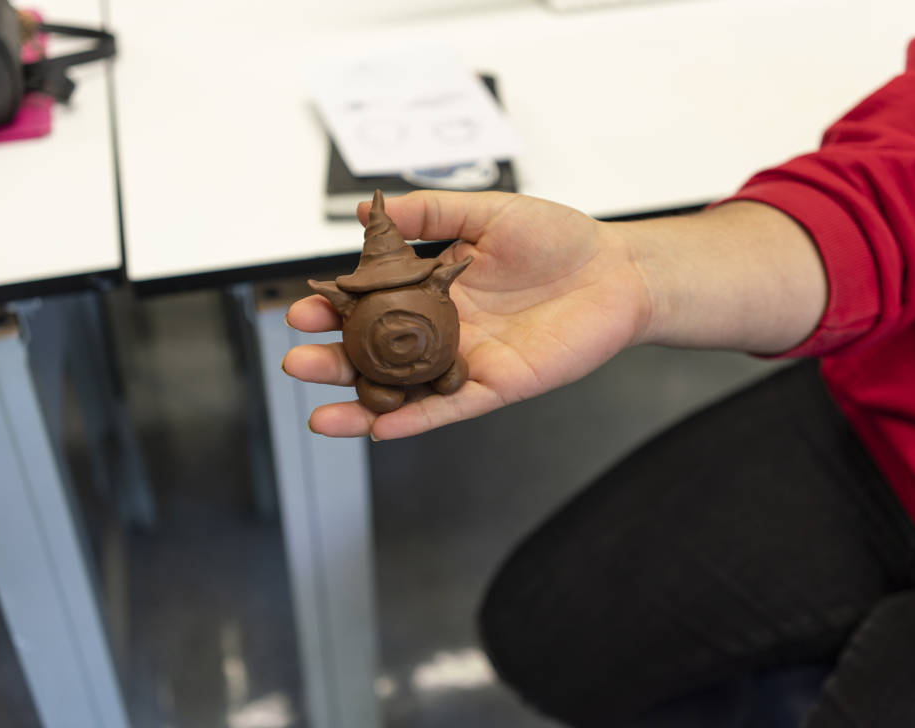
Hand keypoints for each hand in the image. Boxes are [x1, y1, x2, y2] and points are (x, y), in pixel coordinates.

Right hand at [282, 190, 650, 439]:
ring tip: (319, 410)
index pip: (372, 305)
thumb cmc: (559, 239)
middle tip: (297, 359)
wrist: (617, 269)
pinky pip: (447, 408)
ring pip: (403, 390)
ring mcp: (466, 361)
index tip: (304, 308)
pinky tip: (378, 427)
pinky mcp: (496, 385)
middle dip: (333, 360)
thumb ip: (427, 214)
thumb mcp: (484, 213)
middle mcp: (443, 330)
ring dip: (360, 403)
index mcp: (434, 290)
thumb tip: (361, 211)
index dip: (336, 310)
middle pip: (376, 354)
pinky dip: (413, 420)